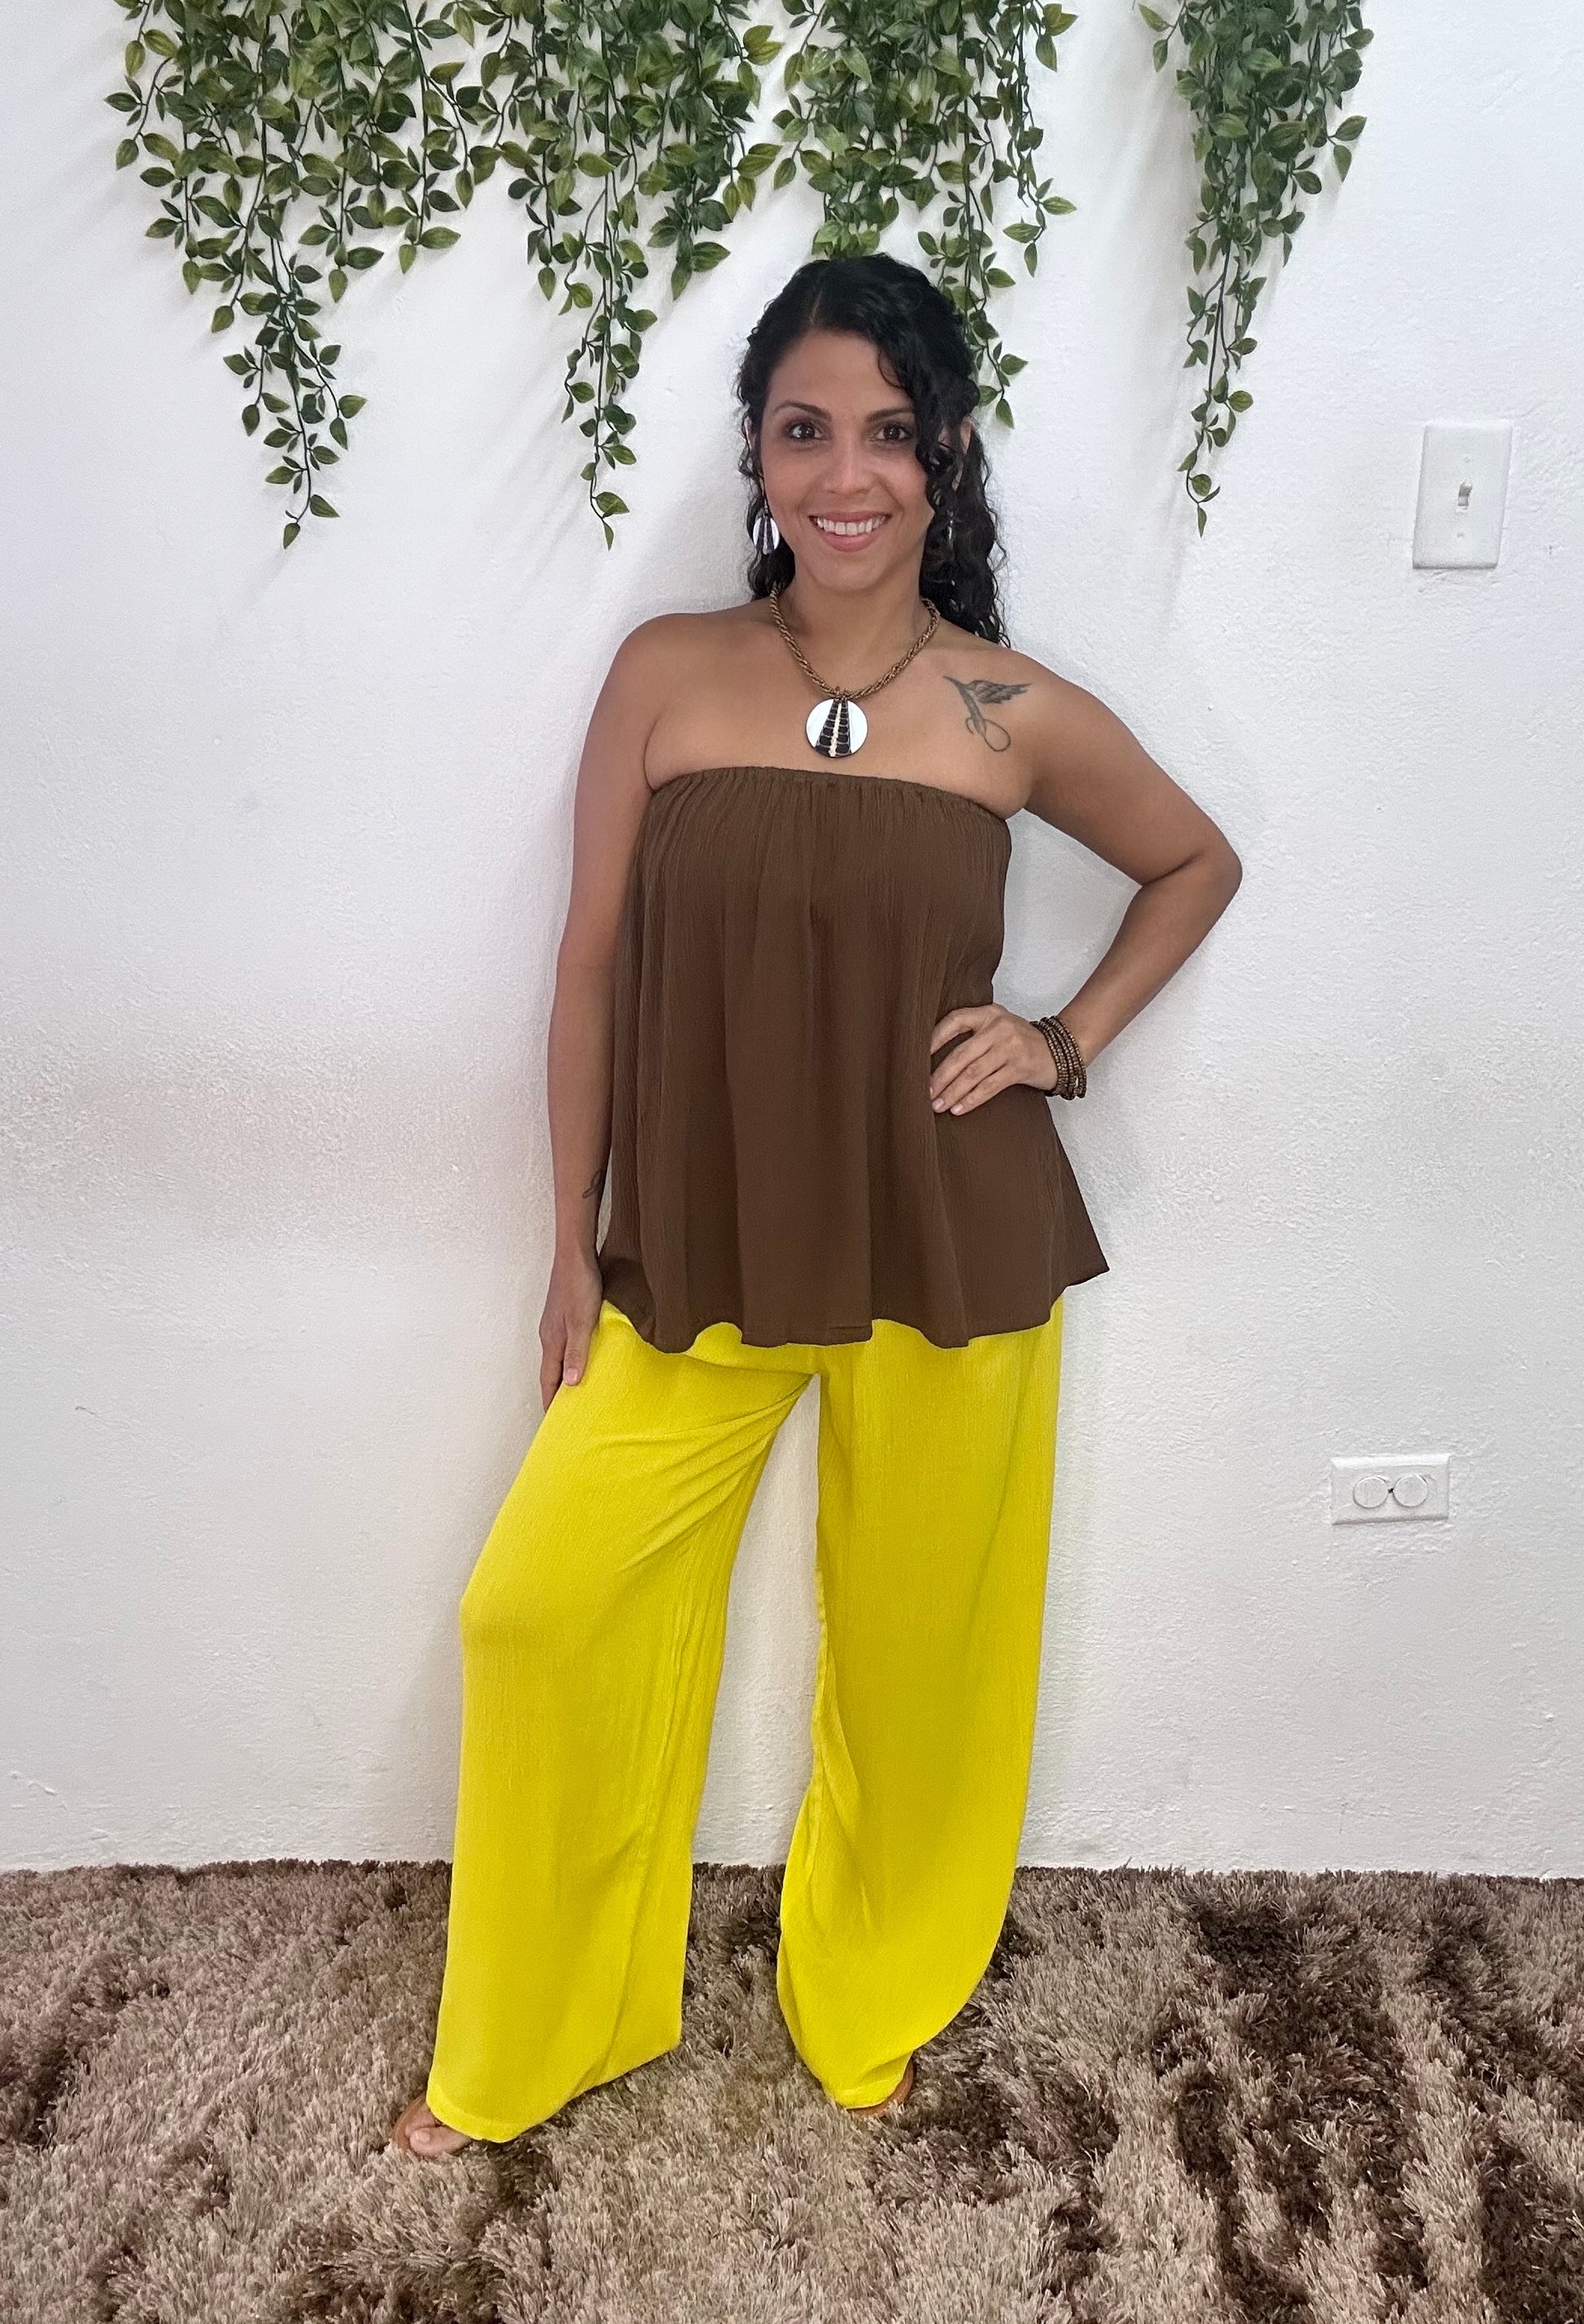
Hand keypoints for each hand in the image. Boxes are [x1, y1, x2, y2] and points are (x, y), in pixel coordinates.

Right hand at [538, 1246, 605, 1408]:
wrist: (575, 1255)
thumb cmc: (580, 1286)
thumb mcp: (582, 1322)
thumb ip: (577, 1352)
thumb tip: (571, 1384)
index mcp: (551, 1341)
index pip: (549, 1380)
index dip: (551, 1401)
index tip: (555, 1422)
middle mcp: (550, 1336)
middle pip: (551, 1372)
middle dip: (557, 1393)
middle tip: (568, 1413)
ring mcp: (555, 1325)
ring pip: (558, 1358)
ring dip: (565, 1376)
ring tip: (577, 1392)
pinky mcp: (564, 1315)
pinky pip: (565, 1345)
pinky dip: (571, 1359)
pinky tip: (583, 1359)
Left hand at [927, 1004, 1067, 1114]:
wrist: (1062, 1049)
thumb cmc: (1023, 1042)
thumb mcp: (999, 1028)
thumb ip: (975, 1034)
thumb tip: (935, 1059)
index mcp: (989, 1014)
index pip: (954, 1021)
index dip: (934, 1039)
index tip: (917, 1057)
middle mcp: (998, 1027)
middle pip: (961, 1054)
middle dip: (940, 1076)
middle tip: (925, 1092)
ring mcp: (1010, 1047)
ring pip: (973, 1073)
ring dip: (952, 1092)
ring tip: (937, 1105)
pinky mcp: (1020, 1067)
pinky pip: (990, 1086)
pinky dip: (972, 1099)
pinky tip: (959, 1109)